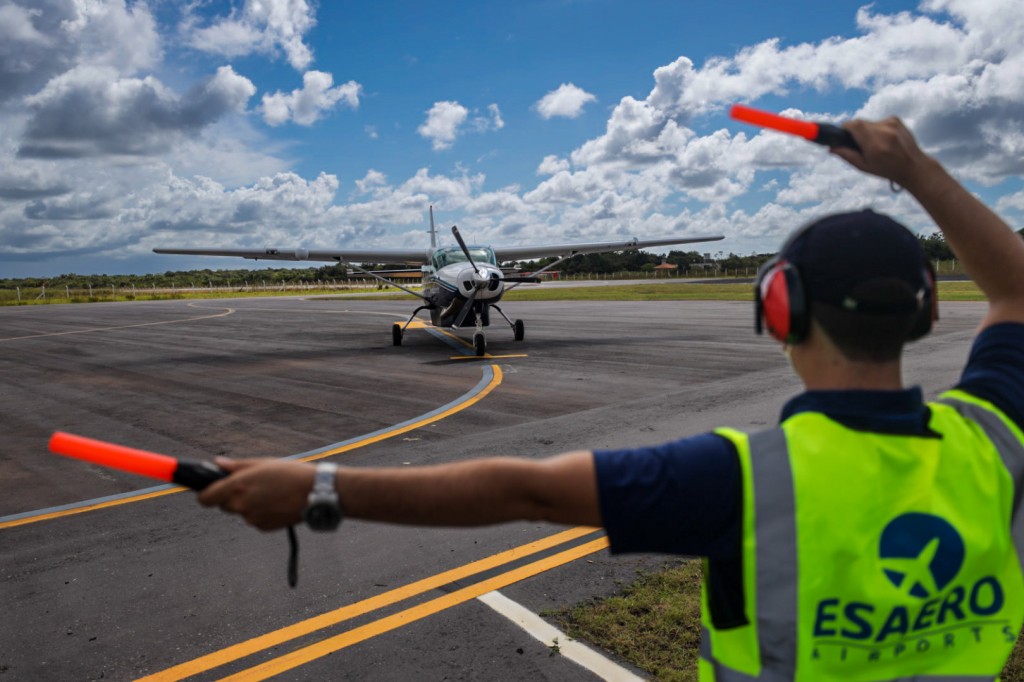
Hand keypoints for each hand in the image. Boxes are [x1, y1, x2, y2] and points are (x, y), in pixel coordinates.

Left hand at [197, 457, 315, 530]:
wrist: (316, 493)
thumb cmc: (291, 474)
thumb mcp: (263, 463)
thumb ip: (236, 466)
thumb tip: (217, 464)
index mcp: (237, 486)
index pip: (205, 498)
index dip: (206, 494)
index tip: (210, 490)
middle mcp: (241, 505)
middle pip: (224, 505)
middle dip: (232, 496)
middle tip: (252, 485)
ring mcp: (252, 519)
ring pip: (241, 512)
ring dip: (249, 504)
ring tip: (270, 492)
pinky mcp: (263, 527)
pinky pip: (254, 519)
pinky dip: (261, 512)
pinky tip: (276, 502)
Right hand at [830, 117, 933, 190]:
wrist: (913, 165)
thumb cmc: (887, 169)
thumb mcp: (864, 166)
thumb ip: (847, 155)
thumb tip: (830, 148)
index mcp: (875, 145)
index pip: (854, 125)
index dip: (845, 127)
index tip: (841, 134)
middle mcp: (883, 131)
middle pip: (860, 123)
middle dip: (855, 131)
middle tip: (858, 143)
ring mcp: (891, 123)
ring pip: (868, 123)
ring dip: (866, 131)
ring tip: (874, 144)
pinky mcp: (896, 119)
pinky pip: (878, 122)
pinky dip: (876, 129)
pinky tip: (883, 140)